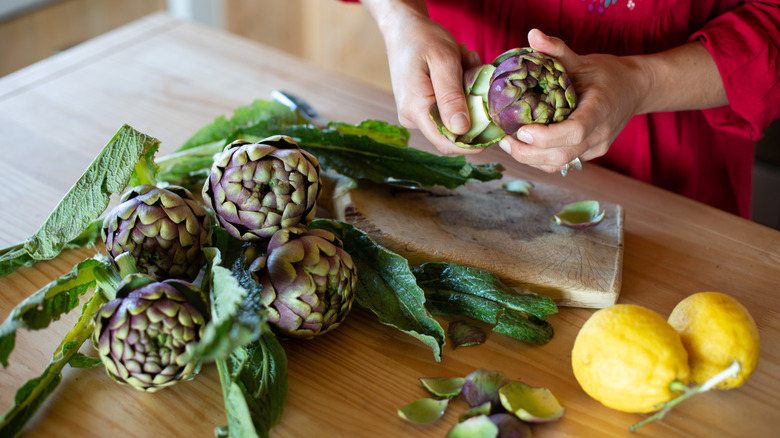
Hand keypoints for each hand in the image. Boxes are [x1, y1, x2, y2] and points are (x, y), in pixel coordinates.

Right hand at [370, 3, 482, 154]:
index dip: (473, 144)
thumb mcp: (444, 61)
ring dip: (467, 94)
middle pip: (452, 132)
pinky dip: (458, 91)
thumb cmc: (423, 39)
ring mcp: (414, 114)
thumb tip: (461, 130)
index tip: (496, 130)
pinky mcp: (418, 108)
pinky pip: (445, 108)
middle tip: (476, 74)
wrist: (402, 28)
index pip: (446, 143)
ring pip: (452, 117)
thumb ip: (451, 96)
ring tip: (465, 64)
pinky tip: (458, 68)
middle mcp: (411, 117)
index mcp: (416, 109)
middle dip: (473, 110)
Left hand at [498, 29, 650, 172]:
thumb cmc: (608, 73)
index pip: (574, 132)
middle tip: (504, 140)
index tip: (522, 130)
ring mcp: (596, 148)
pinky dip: (540, 158)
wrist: (635, 89)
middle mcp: (600, 134)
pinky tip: (525, 146)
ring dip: (530, 159)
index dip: (546, 137)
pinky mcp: (590, 154)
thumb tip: (532, 35)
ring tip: (509, 144)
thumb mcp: (583, 60)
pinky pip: (563, 163)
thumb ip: (557, 50)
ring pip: (560, 164)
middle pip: (561, 155)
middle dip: (528, 153)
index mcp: (600, 110)